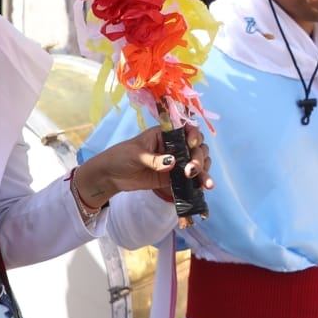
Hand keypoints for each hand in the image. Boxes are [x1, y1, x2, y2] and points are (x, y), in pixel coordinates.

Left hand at [77, 125, 212, 207]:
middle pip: (196, 147)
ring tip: (205, 183)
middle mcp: (174, 146)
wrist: (111, 176)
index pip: (186, 129)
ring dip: (204, 170)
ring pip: (197, 162)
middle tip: (191, 170)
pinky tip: (206, 187)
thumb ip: (154, 159)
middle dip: (198, 158)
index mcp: (165, 134)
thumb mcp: (136, 154)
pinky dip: (199, 182)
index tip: (192, 143)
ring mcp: (176, 162)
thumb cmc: (121, 156)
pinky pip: (190, 179)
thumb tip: (172, 162)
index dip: (194, 134)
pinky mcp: (173, 178)